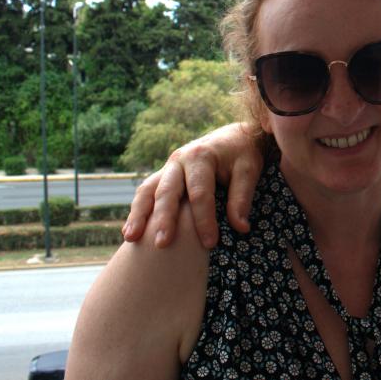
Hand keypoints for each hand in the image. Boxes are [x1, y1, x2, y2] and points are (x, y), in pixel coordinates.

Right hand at [122, 123, 260, 248]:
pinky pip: (146, 192)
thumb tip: (240, 228)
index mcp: (201, 156)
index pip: (200, 193)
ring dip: (139, 214)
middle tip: (162, 244)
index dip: (204, 219)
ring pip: (148, 190)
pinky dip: (137, 211)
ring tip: (131, 238)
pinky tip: (132, 232)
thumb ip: (242, 197)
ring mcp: (168, 168)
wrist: (232, 136)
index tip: (209, 244)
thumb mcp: (249, 169)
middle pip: (168, 191)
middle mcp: (179, 160)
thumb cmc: (242, 154)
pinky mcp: (163, 176)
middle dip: (164, 218)